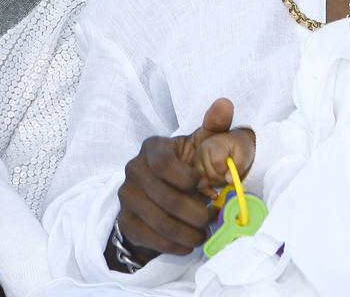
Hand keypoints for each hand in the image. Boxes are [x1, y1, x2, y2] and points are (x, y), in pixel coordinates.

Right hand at [113, 98, 232, 259]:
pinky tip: (187, 244)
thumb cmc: (190, 166)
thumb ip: (215, 126)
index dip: (188, 180)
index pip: (164, 165)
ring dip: (188, 233)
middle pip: (166, 199)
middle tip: (212, 218)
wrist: (167, 194)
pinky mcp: (125, 221)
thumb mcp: (204, 144)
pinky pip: (149, 238)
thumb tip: (225, 104)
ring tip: (203, 233)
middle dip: (196, 213)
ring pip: (160, 222)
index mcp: (152, 148)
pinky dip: (173, 245)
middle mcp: (133, 170)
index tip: (205, 186)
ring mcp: (126, 197)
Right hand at [191, 129, 254, 196]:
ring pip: (204, 178)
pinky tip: (214, 194)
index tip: (233, 171)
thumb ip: (238, 166)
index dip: (226, 171)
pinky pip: (198, 183)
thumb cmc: (239, 147)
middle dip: (222, 178)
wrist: (234, 143)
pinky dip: (207, 189)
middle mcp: (202, 150)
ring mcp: (197, 158)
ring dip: (215, 182)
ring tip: (224, 176)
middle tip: (230, 175)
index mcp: (215, 144)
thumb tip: (229, 180)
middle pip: (209, 173)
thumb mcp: (244, 154)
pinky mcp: (196, 166)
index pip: (217, 163)